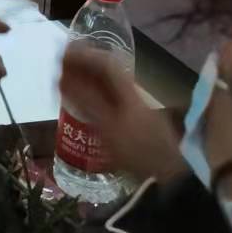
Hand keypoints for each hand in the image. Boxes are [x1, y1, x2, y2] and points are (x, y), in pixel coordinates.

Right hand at [59, 45, 184, 182]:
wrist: (170, 178)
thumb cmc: (138, 153)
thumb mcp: (108, 127)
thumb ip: (86, 101)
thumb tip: (62, 78)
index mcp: (129, 93)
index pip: (105, 64)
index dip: (84, 55)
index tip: (64, 54)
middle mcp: (134, 95)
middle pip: (107, 73)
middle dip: (83, 67)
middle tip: (61, 68)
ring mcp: (137, 108)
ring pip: (109, 86)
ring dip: (88, 81)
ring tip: (67, 83)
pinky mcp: (137, 122)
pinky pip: (112, 99)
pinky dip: (95, 95)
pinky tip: (84, 103)